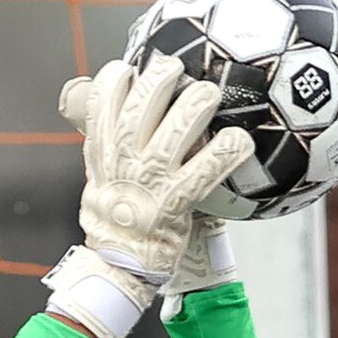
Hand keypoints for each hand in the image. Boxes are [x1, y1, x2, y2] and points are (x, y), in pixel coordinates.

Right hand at [45, 58, 252, 337]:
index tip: (130, 68)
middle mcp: (124, 165)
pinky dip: (223, 154)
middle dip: (160, 81)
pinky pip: (203, 173)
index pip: (102, 106)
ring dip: (194, 107)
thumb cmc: (115, 223)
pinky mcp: (173, 205)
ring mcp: (149, 184)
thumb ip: (102, 148)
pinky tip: (240, 141)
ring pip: (173, 134)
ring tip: (210, 94)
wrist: (118, 269)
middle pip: (140, 109)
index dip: (115, 80)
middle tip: (179, 71)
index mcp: (103, 157)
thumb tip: (96, 111)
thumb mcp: (97, 182)